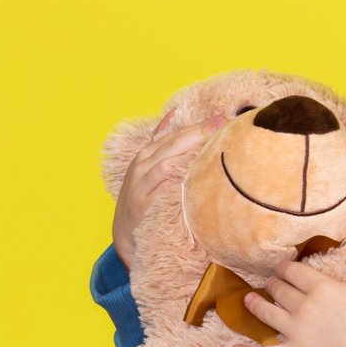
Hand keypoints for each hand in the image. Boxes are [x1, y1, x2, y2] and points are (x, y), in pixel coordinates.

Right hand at [112, 110, 224, 267]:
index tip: (222, 118)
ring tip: (214, 146)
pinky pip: (162, 188)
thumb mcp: (146, 166)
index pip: (175, 135)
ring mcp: (140, 184)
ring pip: (167, 163)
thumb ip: (160, 139)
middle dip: (199, 133)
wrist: (122, 233)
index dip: (198, 126)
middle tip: (223, 124)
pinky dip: (176, 180)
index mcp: (146, 154)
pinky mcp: (142, 204)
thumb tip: (174, 112)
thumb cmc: (141, 196)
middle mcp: (142, 165)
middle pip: (173, 145)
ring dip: (190, 154)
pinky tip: (195, 175)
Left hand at [231, 241, 345, 346]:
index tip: (282, 267)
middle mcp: (303, 307)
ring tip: (248, 300)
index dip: (285, 267)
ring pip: (267, 314)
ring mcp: (296, 333)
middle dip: (273, 284)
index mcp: (322, 288)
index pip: (295, 271)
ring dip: (256, 306)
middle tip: (269, 282)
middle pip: (280, 290)